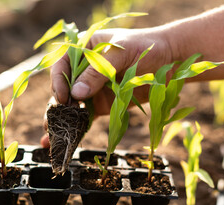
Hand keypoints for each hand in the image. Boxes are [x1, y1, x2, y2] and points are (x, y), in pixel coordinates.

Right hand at [41, 27, 173, 146]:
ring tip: (53, 138)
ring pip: (72, 106)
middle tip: (51, 124)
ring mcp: (92, 89)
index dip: (58, 82)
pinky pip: (87, 116)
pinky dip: (78, 128)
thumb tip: (76, 94)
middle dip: (56, 107)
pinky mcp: (102, 105)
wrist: (171, 60)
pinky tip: (68, 139)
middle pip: (63, 88)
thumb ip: (98, 72)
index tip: (63, 97)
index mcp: (84, 50)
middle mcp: (84, 70)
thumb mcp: (121, 53)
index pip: (62, 66)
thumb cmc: (147, 46)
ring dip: (62, 121)